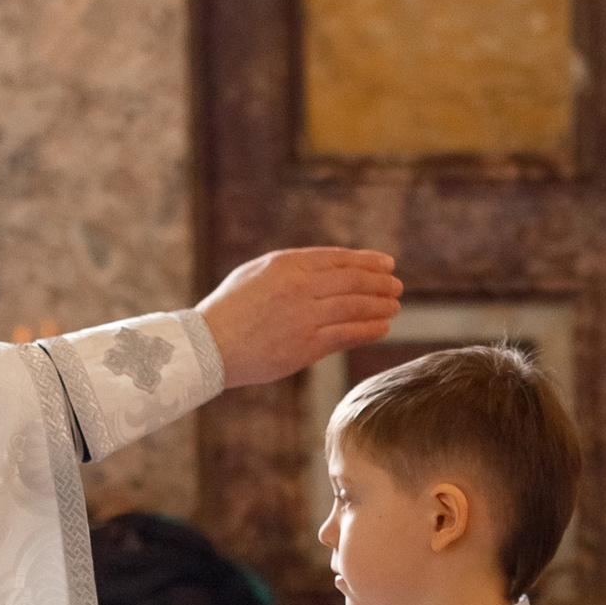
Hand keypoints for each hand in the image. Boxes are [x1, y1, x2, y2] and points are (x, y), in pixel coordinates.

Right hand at [201, 248, 401, 387]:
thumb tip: (327, 267)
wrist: (209, 346)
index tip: (386, 263)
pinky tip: (382, 326)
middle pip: (352, 280)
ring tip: (395, 305)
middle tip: (396, 285)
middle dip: (379, 281)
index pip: (338, 259)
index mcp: (285, 264)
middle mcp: (298, 287)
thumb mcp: (256, 273)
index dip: (366, 260)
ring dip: (379, 305)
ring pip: (354, 306)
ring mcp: (304, 316)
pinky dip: (369, 329)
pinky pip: (347, 334)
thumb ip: (290, 267)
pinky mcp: (306, 345)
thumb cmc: (229, 309)